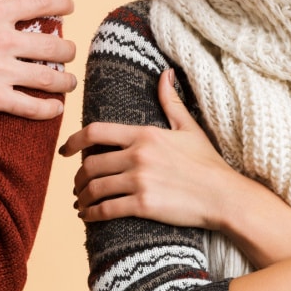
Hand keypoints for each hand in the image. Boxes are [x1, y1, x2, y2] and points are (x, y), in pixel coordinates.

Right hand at [0, 0, 77, 119]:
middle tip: (70, 51)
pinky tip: (55, 108)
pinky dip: (48, 109)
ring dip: (65, 80)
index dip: (62, 3)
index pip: (42, 3)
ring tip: (69, 80)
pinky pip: (31, 107)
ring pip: (49, 77)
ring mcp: (0, 72)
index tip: (70, 6)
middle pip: (54, 45)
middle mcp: (3, 41)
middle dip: (67, 49)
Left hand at [61, 69, 256, 228]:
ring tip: (82, 202)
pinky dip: (92, 214)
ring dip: (83, 196)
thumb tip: (165, 73)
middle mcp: (138, 155)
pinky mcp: (143, 205)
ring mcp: (139, 180)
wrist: (224, 196)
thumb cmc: (208, 163)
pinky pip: (106, 209)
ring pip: (95, 188)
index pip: (96, 132)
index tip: (65, 151)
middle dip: (78, 177)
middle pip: (90, 164)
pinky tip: (88, 217)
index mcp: (144, 134)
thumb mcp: (189, 127)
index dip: (74, 141)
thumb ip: (171, 101)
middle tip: (77, 185)